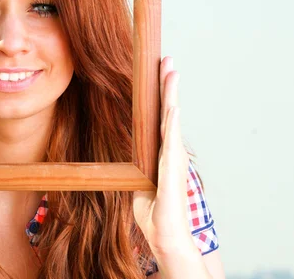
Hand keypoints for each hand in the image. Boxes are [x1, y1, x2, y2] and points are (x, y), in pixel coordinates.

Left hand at [133, 56, 194, 255]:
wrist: (164, 233)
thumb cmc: (153, 211)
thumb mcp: (138, 182)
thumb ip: (135, 166)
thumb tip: (120, 158)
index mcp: (160, 151)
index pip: (159, 116)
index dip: (160, 94)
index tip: (159, 72)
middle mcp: (169, 150)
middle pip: (167, 111)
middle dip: (167, 85)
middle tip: (167, 59)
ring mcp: (173, 158)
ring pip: (171, 120)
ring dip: (171, 95)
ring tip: (171, 72)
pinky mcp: (172, 169)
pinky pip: (171, 142)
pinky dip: (172, 123)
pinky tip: (173, 107)